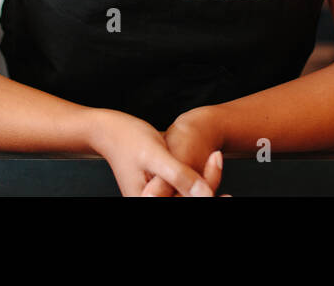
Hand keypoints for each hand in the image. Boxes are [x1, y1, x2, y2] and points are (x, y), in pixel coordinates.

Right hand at [87, 108, 215, 196]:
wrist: (109, 130)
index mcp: (147, 201)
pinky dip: (197, 180)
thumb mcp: (156, 155)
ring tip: (213, 155)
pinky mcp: (160, 192)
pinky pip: (183, 191)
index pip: (186, 203)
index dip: (207, 196)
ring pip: (190, 196)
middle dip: (208, 183)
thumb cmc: (128, 138)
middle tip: (216, 156)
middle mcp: (151, 202)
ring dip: (206, 180)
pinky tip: (206, 162)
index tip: (223, 182)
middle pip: (190, 200)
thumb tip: (206, 195)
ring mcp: (155, 198)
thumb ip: (179, 176)